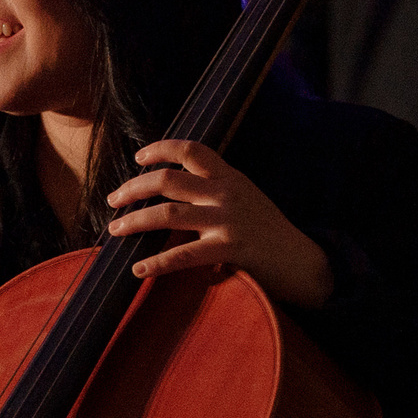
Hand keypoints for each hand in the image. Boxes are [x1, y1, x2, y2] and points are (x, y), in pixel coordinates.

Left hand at [105, 139, 334, 308]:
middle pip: (169, 180)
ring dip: (135, 221)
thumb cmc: (272, 235)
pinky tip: (138, 269)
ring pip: (169, 214)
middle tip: (112, 200)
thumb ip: (217, 192)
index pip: (191, 149)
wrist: (306, 263)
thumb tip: (178, 194)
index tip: (138, 158)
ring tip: (114, 231)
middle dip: (134, 188)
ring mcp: (229, 219)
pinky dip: (157, 262)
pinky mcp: (231, 248)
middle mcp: (227, 192)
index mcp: (230, 177)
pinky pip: (184, 254)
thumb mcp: (247, 201)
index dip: (161, 149)